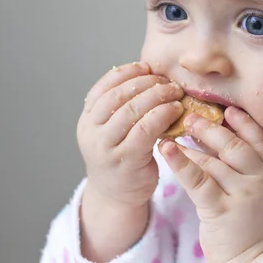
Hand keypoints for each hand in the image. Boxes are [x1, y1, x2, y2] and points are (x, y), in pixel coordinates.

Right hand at [77, 61, 183, 206]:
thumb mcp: (112, 130)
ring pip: (131, 111)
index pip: (103, 87)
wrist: (117, 195)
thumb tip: (150, 74)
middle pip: (117, 97)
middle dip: (145, 83)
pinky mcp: (126, 161)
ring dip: (157, 96)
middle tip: (167, 81)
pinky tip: (175, 110)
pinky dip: (162, 115)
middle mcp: (91, 133)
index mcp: (87, 119)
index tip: (147, 67)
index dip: (126, 73)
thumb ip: (123, 106)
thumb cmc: (121, 155)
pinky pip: (145, 130)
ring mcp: (106, 148)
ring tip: (174, 92)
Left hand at [159, 106, 262, 262]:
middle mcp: (259, 180)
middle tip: (191, 117)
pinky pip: (198, 180)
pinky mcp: (221, 209)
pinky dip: (181, 162)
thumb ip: (250, 170)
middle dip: (211, 129)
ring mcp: (242, 194)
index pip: (260, 140)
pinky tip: (167, 149)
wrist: (258, 261)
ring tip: (171, 133)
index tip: (228, 109)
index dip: (244, 123)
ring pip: (212, 161)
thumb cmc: (256, 228)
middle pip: (234, 145)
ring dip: (189, 145)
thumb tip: (223, 142)